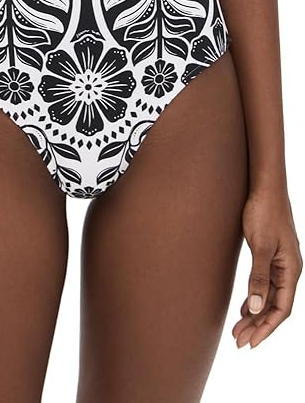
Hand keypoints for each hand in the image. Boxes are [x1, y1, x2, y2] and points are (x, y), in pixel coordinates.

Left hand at [232, 188, 302, 348]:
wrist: (265, 187)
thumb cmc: (264, 213)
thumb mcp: (260, 246)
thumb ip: (258, 277)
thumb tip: (256, 308)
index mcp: (291, 270)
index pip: (282, 309)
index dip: (266, 327)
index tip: (250, 342)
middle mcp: (289, 270)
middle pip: (275, 306)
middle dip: (258, 325)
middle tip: (238, 340)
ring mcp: (280, 263)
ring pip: (269, 296)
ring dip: (255, 313)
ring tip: (238, 328)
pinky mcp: (270, 255)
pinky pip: (265, 284)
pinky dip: (255, 298)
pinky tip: (244, 307)